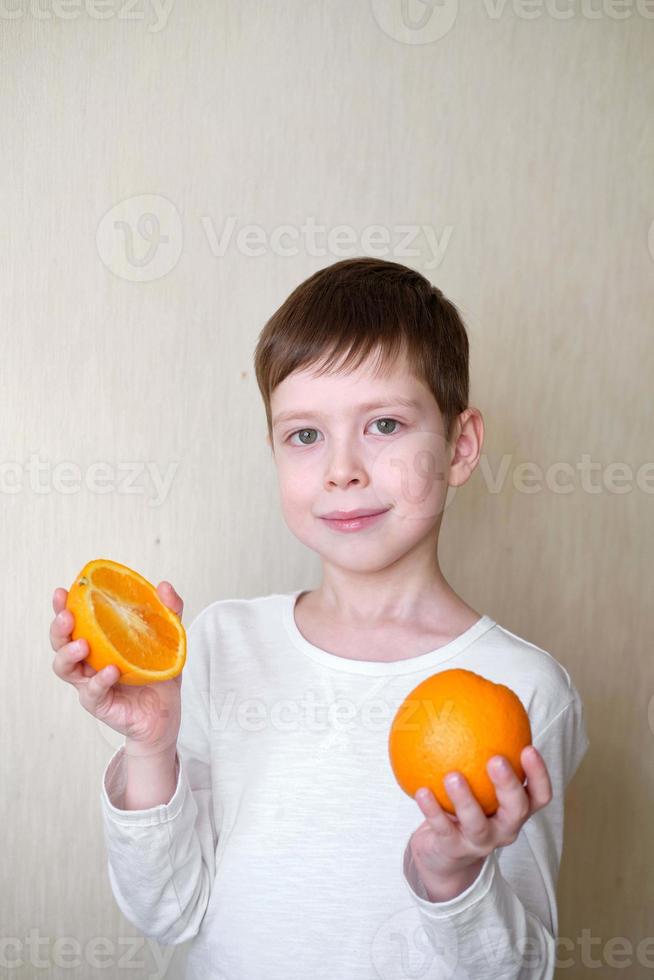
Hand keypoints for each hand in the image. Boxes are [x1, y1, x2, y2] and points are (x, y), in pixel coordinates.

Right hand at [50, 581, 184, 755]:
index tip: (62, 591)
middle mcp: (88, 661)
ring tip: (83, 644)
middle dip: (59, 628)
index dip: (63, 607)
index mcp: (98, 641)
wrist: (166, 713)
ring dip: (68, 654)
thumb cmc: (159, 673)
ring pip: (64, 668)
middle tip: (68, 616)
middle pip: (60, 642)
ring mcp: (89, 682)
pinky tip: (111, 671)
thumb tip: (164, 586)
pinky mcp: (98, 703)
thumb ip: (169, 612)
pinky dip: (99, 680)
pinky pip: (92, 691)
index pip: (74, 621)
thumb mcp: (168, 639)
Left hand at [409, 747, 552, 896]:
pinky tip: (421, 790)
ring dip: (465, 798)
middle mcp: (505, 827)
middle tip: (495, 759)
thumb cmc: (464, 806)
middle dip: (508, 784)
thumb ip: (479, 752)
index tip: (528, 747)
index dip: (539, 774)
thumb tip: (469, 702)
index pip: (540, 794)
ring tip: (451, 775)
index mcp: (516, 809)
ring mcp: (481, 841)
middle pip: (517, 809)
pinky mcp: (454, 849)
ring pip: (477, 822)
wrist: (445, 856)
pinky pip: (442, 828)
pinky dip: (432, 810)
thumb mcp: (478, 782)